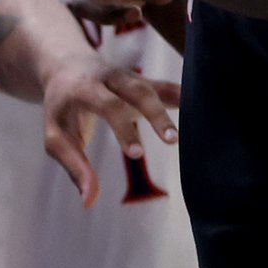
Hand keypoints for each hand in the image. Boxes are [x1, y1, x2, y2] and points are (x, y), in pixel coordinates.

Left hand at [40, 62, 180, 206]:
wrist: (65, 65)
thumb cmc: (60, 109)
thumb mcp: (56, 137)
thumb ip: (74, 166)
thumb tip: (89, 201)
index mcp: (85, 88)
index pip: (108, 106)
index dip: (124, 129)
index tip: (137, 154)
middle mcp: (110, 77)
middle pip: (137, 90)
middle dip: (155, 114)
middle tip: (171, 140)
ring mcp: (130, 76)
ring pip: (155, 87)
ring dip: (174, 107)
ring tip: (194, 130)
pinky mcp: (144, 80)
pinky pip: (167, 86)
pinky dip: (187, 96)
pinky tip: (210, 109)